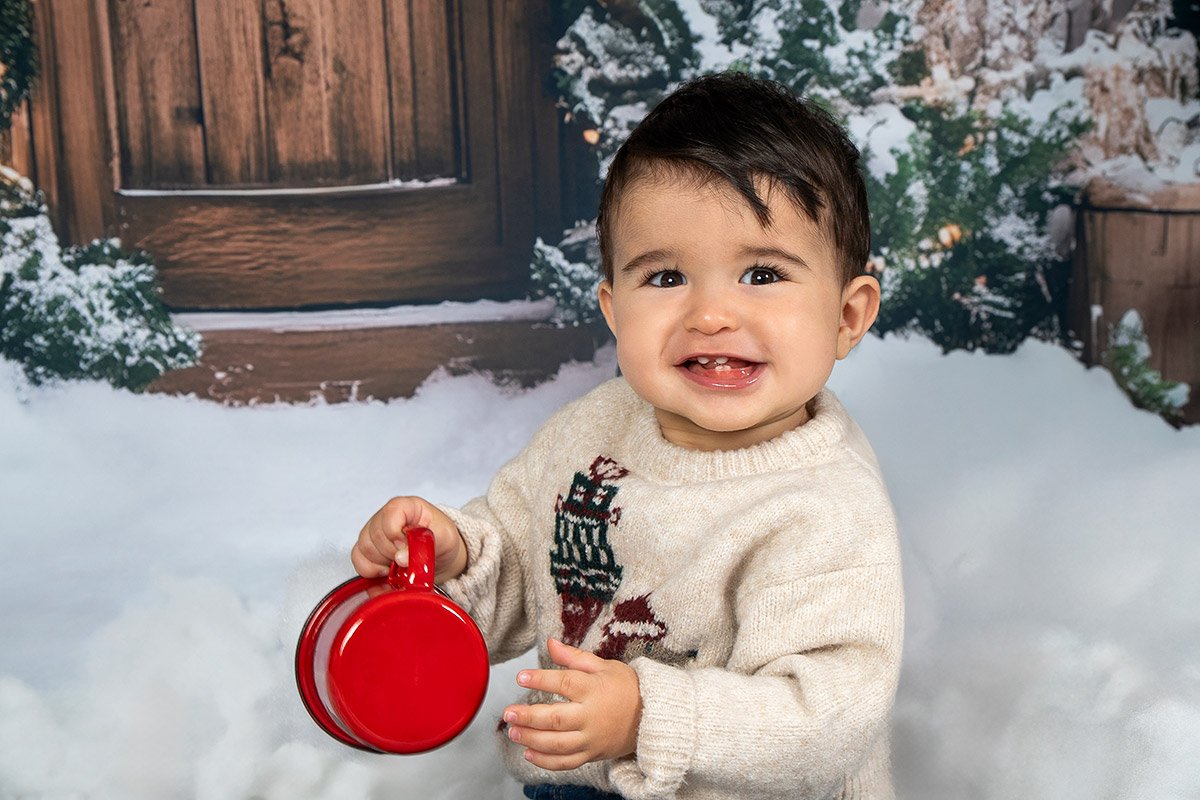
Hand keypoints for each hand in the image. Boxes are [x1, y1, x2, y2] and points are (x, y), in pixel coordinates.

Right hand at [350, 496, 467, 580]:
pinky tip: (387, 571)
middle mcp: (385, 516)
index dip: (397, 535)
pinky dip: (371, 571)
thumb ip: (424, 545)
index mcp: (406, 506)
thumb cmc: (442, 539)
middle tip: (408, 559)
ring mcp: (373, 532)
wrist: (440, 553)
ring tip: (400, 564)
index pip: (390, 514)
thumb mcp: (443, 539)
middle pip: (375, 535)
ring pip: (365, 549)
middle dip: (393, 553)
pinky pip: (358, 560)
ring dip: (384, 563)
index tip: (409, 546)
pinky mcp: (367, 549)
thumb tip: (400, 558)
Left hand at [502, 638, 641, 770]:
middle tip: (508, 713)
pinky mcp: (592, 754)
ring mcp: (592, 738)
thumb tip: (550, 642)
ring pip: (557, 744)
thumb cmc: (625, 687)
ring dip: (532, 739)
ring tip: (513, 732)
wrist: (651, 716)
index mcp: (594, 689)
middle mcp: (591, 716)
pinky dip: (546, 761)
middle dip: (528, 717)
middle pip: (556, 719)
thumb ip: (574, 657)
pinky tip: (529, 753)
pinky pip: (566, 762)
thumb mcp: (603, 665)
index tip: (521, 677)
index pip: (563, 683)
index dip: (540, 680)